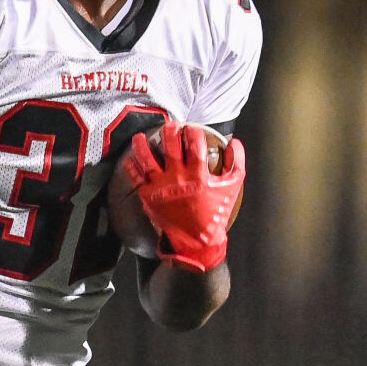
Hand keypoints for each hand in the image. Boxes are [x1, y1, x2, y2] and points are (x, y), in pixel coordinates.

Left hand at [123, 121, 245, 272]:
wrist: (197, 241)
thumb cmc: (216, 213)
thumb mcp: (232, 187)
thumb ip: (236, 163)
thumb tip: (234, 141)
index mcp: (198, 175)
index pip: (195, 145)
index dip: (193, 133)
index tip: (191, 128)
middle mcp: (178, 178)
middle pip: (170, 147)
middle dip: (169, 131)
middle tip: (169, 125)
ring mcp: (161, 187)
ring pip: (147, 160)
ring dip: (142, 146)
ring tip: (139, 136)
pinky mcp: (149, 197)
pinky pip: (136, 178)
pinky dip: (132, 167)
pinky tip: (130, 158)